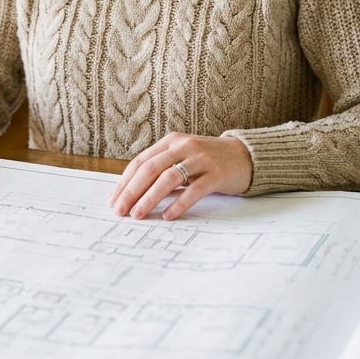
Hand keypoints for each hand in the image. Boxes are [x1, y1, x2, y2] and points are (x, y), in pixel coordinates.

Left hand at [109, 133, 252, 220]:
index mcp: (171, 142)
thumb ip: (162, 170)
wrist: (245, 156)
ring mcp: (201, 159)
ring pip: (168, 178)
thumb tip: (133, 194)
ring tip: (138, 214)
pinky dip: (179, 204)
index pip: (141, 161)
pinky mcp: (217, 174)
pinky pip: (194, 190)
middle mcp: (184, 147)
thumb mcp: (182, 159)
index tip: (113, 200)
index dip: (125, 181)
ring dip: (150, 198)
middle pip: (150, 168)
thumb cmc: (208, 161)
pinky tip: (169, 216)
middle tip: (120, 210)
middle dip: (131, 191)